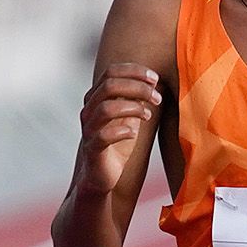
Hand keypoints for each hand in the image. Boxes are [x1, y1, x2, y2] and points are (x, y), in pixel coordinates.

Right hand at [78, 66, 160, 194]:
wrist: (102, 174)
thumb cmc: (117, 142)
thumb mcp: (130, 115)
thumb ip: (136, 98)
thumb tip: (153, 81)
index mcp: (96, 97)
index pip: (111, 72)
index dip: (135, 71)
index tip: (155, 79)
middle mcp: (89, 110)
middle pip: (110, 85)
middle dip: (138, 88)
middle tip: (157, 98)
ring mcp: (88, 129)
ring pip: (106, 108)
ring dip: (133, 108)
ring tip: (148, 115)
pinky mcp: (92, 149)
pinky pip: (103, 136)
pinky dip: (123, 131)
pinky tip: (134, 134)